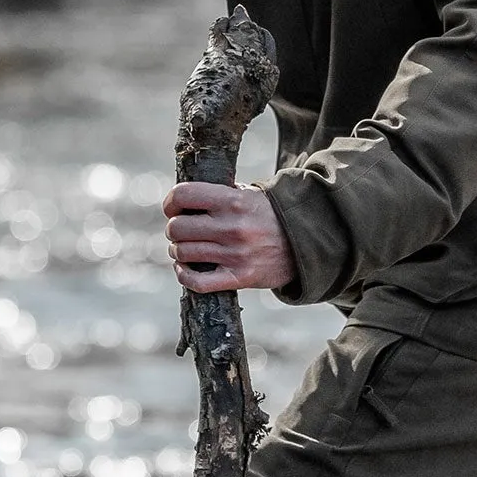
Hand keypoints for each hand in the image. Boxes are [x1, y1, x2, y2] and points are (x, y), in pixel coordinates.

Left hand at [164, 181, 294, 291]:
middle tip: (181, 232)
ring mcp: (235, 254)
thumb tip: (184, 200)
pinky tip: (185, 269)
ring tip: (185, 250)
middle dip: (174, 230)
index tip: (173, 208)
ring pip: (183, 253)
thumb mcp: (249, 195)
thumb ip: (219, 195)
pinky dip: (184, 275)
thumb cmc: (269, 217)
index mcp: (232, 200)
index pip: (184, 195)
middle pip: (177, 227)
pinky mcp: (239, 277)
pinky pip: (196, 282)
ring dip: (177, 252)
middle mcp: (232, 227)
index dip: (171, 202)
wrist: (305, 243)